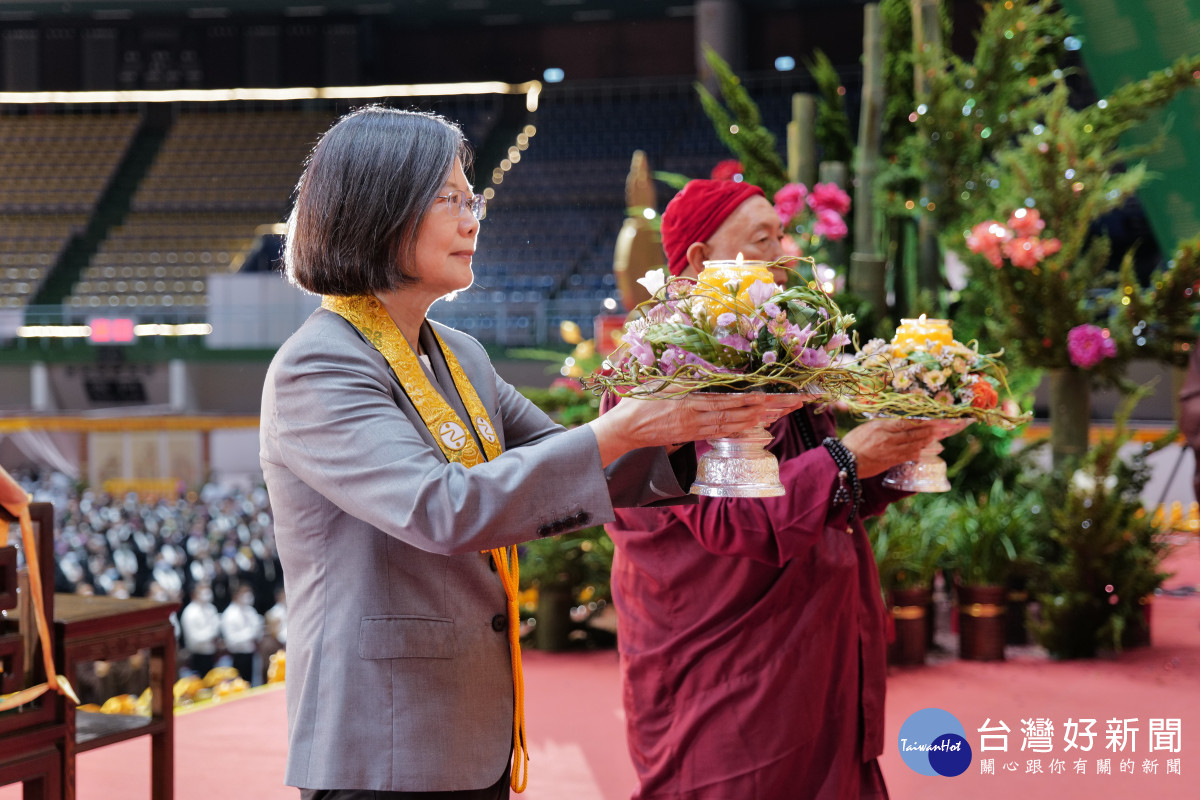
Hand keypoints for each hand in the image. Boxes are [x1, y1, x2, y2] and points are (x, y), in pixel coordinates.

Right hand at [589, 392, 795, 466]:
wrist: (625, 428)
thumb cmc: (640, 399)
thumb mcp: (661, 380)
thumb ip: (685, 375)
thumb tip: (705, 365)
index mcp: (688, 396)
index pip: (728, 397)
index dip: (752, 397)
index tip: (772, 393)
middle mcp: (695, 413)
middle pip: (738, 411)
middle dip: (766, 407)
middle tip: (791, 401)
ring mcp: (695, 426)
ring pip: (733, 424)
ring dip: (759, 419)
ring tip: (781, 412)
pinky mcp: (692, 435)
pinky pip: (721, 432)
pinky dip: (741, 428)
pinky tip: (756, 425)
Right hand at [840, 419, 942, 478]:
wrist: (845, 460)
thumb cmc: (853, 442)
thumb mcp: (867, 427)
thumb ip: (884, 424)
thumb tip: (899, 422)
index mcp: (881, 426)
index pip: (906, 422)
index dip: (921, 420)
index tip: (931, 418)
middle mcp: (888, 437)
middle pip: (912, 433)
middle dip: (928, 430)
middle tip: (939, 427)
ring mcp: (890, 450)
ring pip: (913, 445)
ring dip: (925, 441)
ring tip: (934, 437)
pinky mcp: (890, 461)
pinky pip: (907, 456)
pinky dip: (916, 453)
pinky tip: (922, 451)